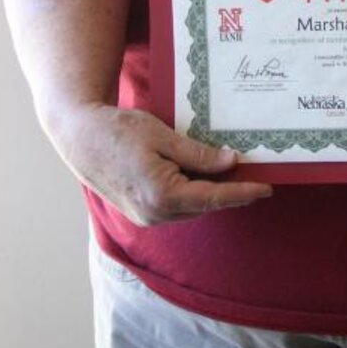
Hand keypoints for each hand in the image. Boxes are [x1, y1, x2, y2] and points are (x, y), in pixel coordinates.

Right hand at [52, 103, 272, 225]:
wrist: (80, 138)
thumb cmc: (119, 130)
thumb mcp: (163, 135)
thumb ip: (198, 153)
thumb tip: (230, 162)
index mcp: (162, 195)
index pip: (214, 197)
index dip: (243, 192)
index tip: (266, 187)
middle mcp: (154, 214)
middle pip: (204, 205)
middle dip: (230, 192)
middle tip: (256, 175)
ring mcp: (145, 217)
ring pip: (190, 207)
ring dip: (211, 193)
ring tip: (234, 174)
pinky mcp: (140, 212)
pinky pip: (176, 205)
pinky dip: (192, 193)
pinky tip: (203, 176)